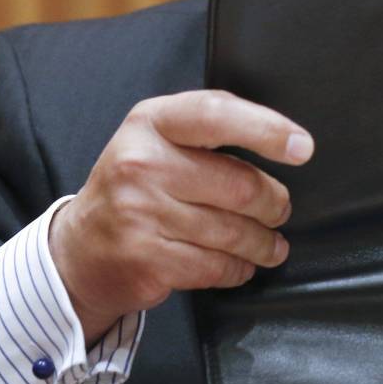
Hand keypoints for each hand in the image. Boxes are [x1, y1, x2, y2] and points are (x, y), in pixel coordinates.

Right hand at [49, 90, 313, 342]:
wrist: (80, 248)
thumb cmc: (135, 185)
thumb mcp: (158, 138)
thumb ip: (209, 127)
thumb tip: (283, 137)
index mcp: (150, 122)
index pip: (216, 114)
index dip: (267, 130)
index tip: (303, 148)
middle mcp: (141, 164)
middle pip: (239, 186)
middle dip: (275, 203)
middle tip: (280, 209)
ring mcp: (140, 214)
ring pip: (234, 233)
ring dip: (264, 243)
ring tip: (271, 244)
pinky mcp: (146, 260)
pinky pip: (217, 267)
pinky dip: (240, 269)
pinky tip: (242, 264)